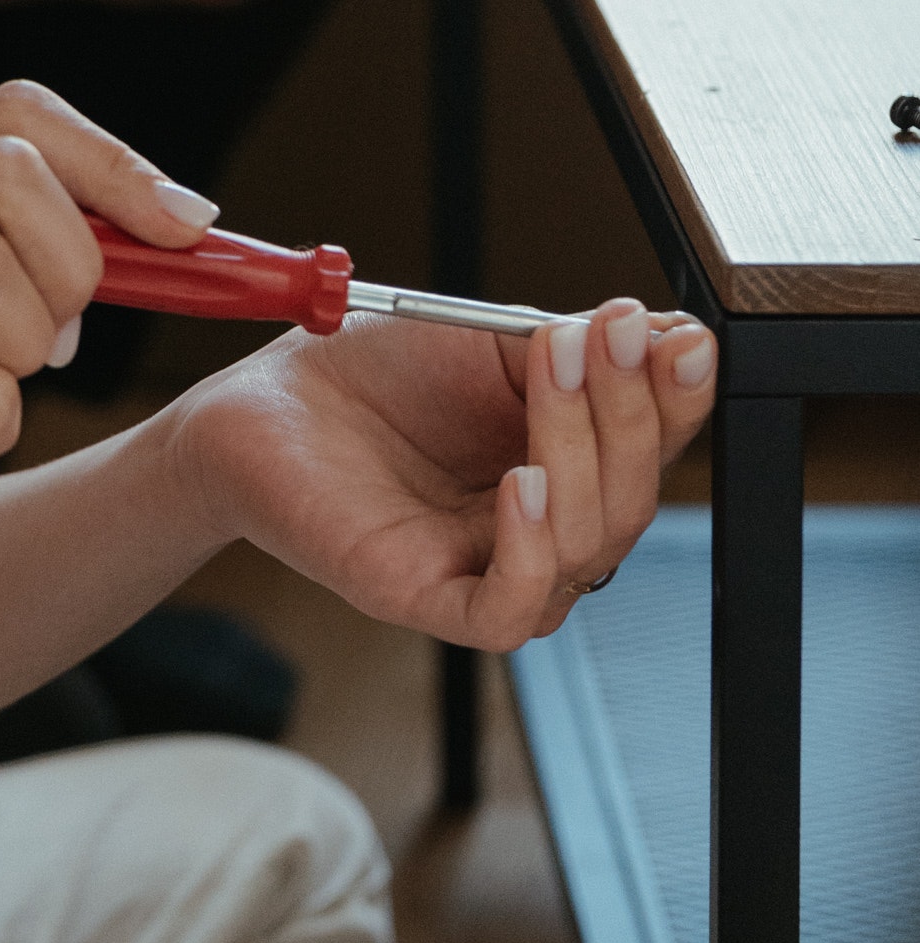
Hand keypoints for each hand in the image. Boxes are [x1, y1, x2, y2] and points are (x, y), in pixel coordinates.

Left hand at [174, 299, 719, 648]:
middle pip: (632, 497)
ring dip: (580, 449)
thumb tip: (673, 335)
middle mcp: (543, 524)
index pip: (654, 445)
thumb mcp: (484, 339)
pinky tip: (521, 486)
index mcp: (567, 460)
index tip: (678, 340)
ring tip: (552, 370)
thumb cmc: (369, 375)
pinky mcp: (432, 599)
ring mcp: (491, 567)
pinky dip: (532, 552)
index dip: (677, 398)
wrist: (264, 404)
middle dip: (629, 410)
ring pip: (585, 545)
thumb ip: (575, 344)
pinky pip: (511, 608)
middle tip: (602, 337)